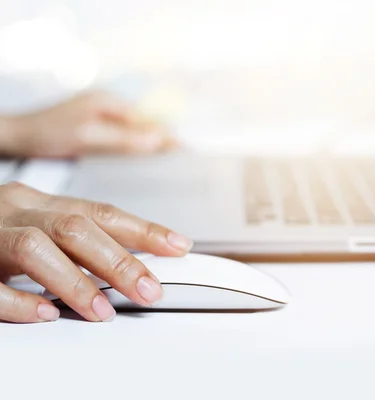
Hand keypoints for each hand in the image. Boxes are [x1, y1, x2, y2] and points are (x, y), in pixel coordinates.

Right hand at [0, 181, 192, 322]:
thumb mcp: (33, 226)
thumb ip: (72, 240)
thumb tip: (130, 264)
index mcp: (36, 201)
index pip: (101, 211)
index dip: (143, 229)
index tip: (178, 246)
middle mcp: (14, 209)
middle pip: (76, 227)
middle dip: (119, 260)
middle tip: (149, 289)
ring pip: (36, 247)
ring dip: (76, 282)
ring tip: (104, 311)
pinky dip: (18, 300)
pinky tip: (45, 314)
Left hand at [1, 91, 177, 157]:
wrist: (19, 137)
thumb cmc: (47, 132)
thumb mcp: (89, 137)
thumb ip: (124, 139)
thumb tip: (157, 140)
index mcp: (111, 103)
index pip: (150, 118)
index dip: (169, 133)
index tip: (187, 147)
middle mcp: (110, 108)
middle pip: (146, 124)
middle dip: (164, 139)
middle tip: (182, 155)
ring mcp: (104, 119)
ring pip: (137, 132)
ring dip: (151, 144)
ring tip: (170, 157)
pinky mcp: (98, 131)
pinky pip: (125, 139)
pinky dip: (137, 147)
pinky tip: (143, 159)